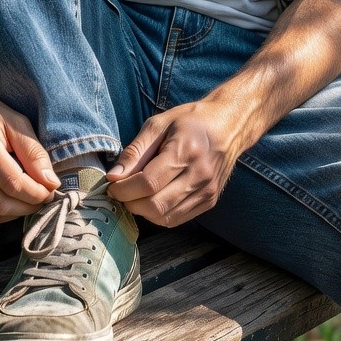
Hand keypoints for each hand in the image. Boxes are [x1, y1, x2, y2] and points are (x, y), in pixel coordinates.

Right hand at [0, 77, 59, 226]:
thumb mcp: (15, 122)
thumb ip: (34, 152)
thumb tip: (51, 183)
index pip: (13, 184)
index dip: (37, 193)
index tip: (51, 189)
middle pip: (1, 204)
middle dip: (29, 206)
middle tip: (43, 197)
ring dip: (14, 213)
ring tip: (27, 199)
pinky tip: (7, 200)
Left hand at [106, 100, 237, 226]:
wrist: (229, 126)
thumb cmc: (191, 120)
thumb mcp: (159, 124)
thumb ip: (135, 151)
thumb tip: (114, 176)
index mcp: (186, 151)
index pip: (148, 183)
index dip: (124, 189)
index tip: (112, 185)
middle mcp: (200, 175)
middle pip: (155, 205)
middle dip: (130, 202)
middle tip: (121, 192)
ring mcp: (207, 191)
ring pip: (165, 217)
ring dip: (143, 211)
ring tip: (135, 195)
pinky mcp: (210, 201)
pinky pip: (177, 219)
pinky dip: (158, 214)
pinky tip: (152, 199)